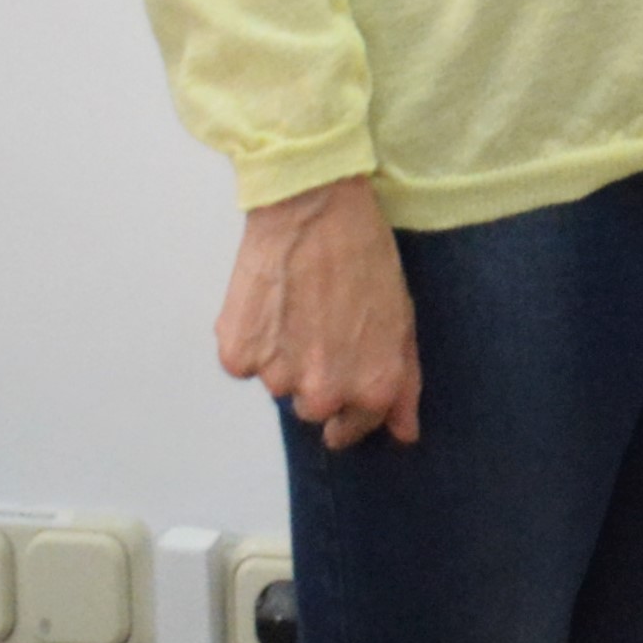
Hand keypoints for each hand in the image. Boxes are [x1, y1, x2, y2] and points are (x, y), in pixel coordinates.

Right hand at [217, 177, 418, 449]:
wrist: (314, 209)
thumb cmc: (364, 255)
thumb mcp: (401, 318)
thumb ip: (404, 383)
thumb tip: (404, 433)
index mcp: (371, 387)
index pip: (356, 425)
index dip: (351, 405)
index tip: (345, 383)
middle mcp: (324, 393)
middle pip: (314, 407)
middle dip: (318, 377)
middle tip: (323, 327)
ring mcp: (276, 378)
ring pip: (279, 383)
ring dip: (285, 357)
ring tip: (298, 306)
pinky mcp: (237, 357)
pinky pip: (245, 363)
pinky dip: (254, 340)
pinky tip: (271, 303)